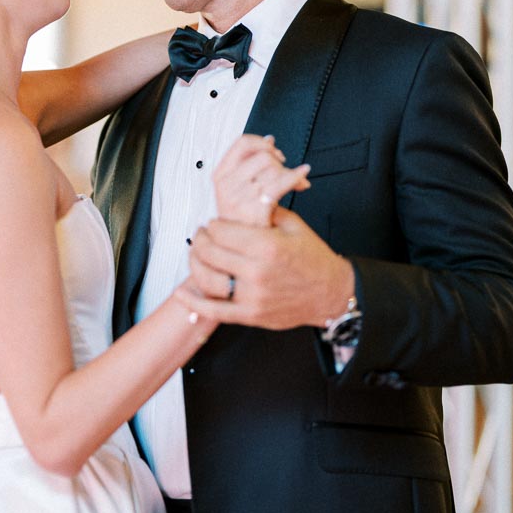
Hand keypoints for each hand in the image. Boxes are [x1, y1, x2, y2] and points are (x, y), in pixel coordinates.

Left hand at [177, 210, 354, 329]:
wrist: (331, 292)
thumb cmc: (312, 258)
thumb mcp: (293, 225)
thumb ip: (264, 211)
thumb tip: (241, 197)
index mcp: (267, 245)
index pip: (222, 230)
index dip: (214, 225)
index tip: (215, 224)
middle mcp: (257, 271)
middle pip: (210, 252)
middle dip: (201, 240)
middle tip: (202, 236)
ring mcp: (253, 296)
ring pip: (207, 279)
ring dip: (195, 264)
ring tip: (197, 255)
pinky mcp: (251, 315)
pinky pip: (215, 311)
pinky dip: (194, 303)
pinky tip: (181, 293)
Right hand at [213, 134, 310, 226]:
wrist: (244, 248)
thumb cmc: (243, 218)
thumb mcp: (239, 187)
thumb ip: (252, 163)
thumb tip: (270, 139)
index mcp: (221, 175)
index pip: (242, 143)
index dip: (262, 144)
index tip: (273, 151)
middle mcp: (227, 185)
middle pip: (262, 155)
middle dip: (279, 161)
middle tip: (285, 170)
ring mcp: (239, 198)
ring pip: (274, 168)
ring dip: (289, 174)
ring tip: (294, 183)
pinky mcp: (255, 209)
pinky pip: (281, 183)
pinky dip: (296, 178)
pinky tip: (303, 181)